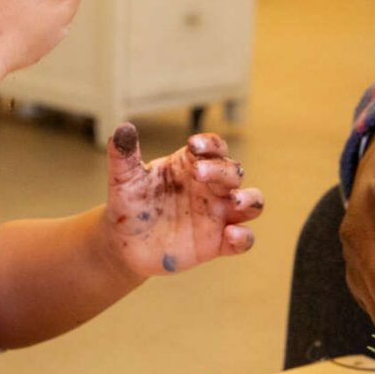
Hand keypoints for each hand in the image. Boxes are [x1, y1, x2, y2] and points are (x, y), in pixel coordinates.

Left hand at [99, 123, 261, 277]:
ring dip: (250, 199)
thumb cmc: (128, 206)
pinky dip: (243, 237)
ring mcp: (217, 215)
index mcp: (191, 166)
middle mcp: (210, 188)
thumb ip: (123, 155)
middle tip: (200, 173)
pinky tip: (230, 235)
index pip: (213, 147)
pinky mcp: (218, 243)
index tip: (194, 145)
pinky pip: (244, 240)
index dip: (210, 144)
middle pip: (233, 171)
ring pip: (252, 202)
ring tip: (234, 201)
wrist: (124, 244)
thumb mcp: (124, 180)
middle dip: (222, 169)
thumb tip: (123, 128)